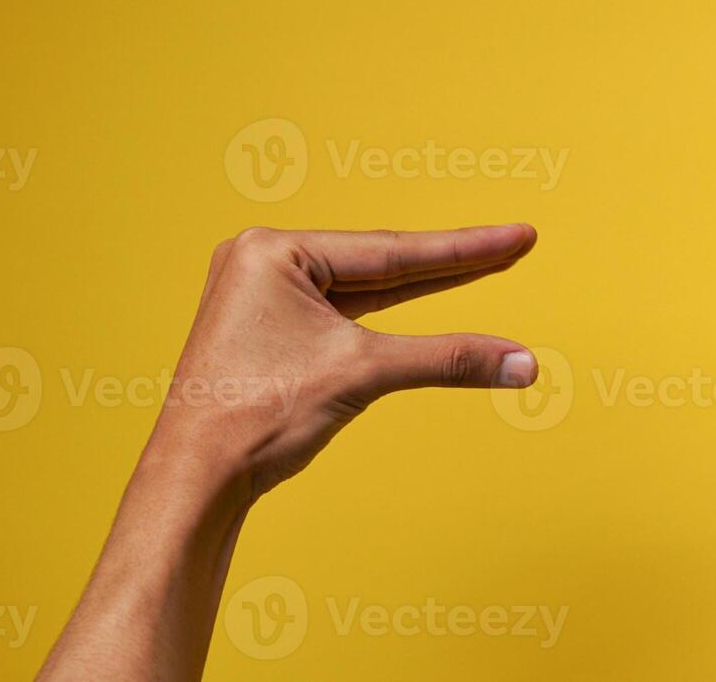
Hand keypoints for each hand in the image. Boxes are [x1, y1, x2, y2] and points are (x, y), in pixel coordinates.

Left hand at [152, 223, 539, 501]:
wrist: (196, 479)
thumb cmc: (253, 417)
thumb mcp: (363, 373)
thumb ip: (447, 359)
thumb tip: (519, 362)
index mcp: (272, 251)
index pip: (391, 249)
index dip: (464, 248)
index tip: (517, 236)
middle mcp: (262, 262)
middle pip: (380, 263)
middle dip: (451, 262)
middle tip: (514, 246)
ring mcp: (262, 297)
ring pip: (365, 290)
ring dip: (425, 288)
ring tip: (483, 266)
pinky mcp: (269, 331)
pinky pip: (345, 314)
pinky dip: (390, 318)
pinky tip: (427, 303)